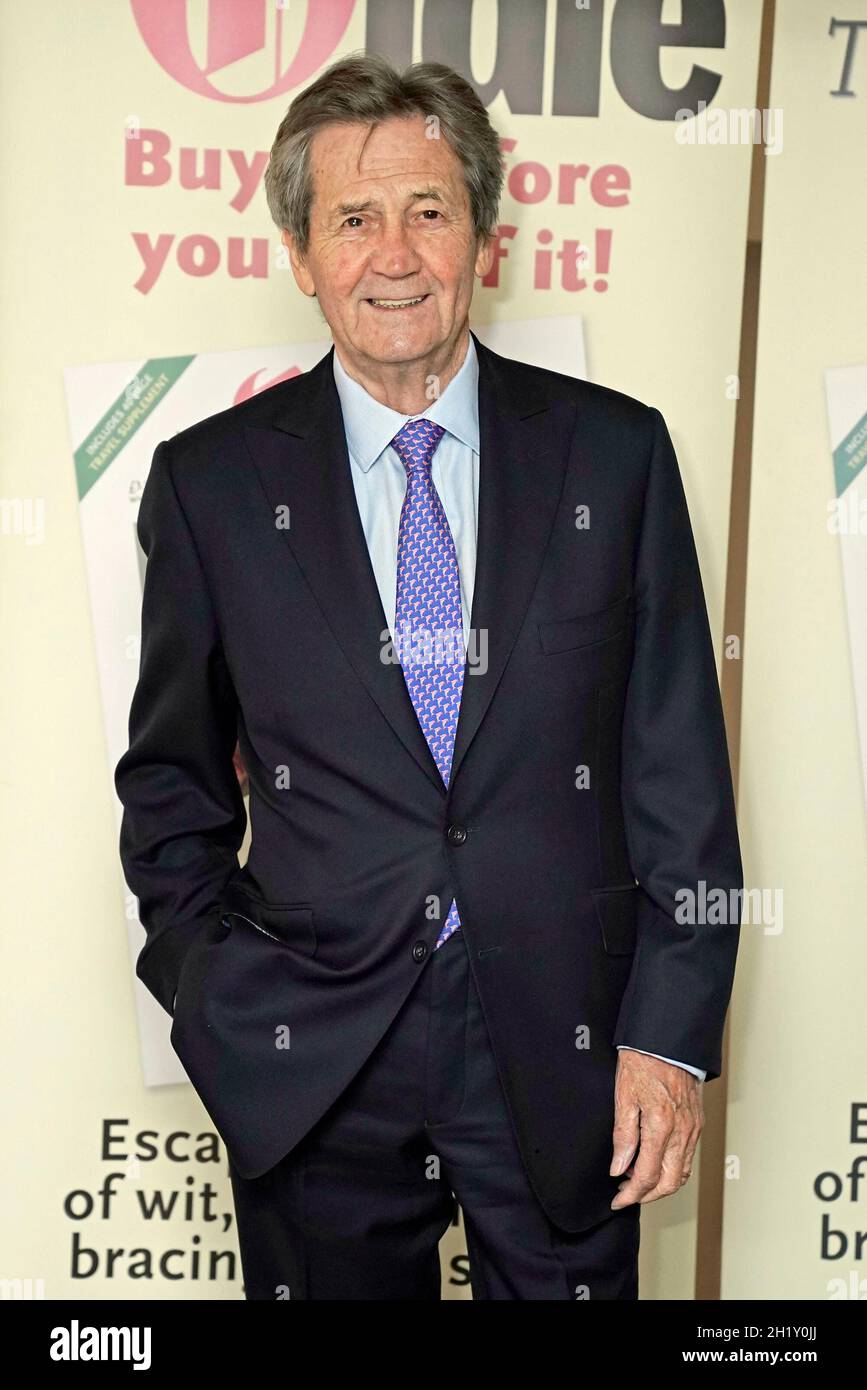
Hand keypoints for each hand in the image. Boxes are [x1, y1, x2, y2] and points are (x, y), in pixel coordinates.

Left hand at [609, 1050, 703, 1208]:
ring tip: (636, 1179)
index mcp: (661, 1127)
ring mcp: (693, 1128)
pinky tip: (653, 1160)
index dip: (631, 1194)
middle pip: (669, 1183)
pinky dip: (671, 1168)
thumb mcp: (623, 1096)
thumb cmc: (642, 1061)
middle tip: (626, 1194)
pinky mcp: (697, 1122)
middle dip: (647, 1196)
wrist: (666, 1040)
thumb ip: (623, 1136)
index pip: (647, 1177)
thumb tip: (618, 1168)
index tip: (617, 1200)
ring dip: (661, 1184)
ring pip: (681, 1173)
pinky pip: (687, 1157)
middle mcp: (682, 1132)